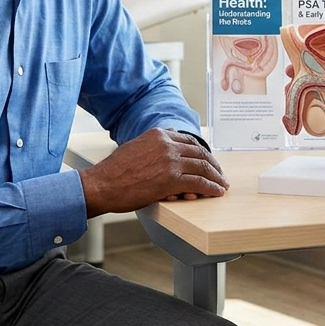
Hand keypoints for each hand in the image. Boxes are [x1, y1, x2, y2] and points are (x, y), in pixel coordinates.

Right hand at [78, 128, 227, 216]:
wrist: (102, 185)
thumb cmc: (115, 170)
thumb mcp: (135, 145)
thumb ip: (154, 140)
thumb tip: (171, 133)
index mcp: (158, 135)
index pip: (189, 141)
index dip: (203, 152)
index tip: (208, 160)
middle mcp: (167, 144)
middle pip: (199, 153)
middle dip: (213, 165)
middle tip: (220, 174)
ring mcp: (170, 161)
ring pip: (202, 167)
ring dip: (215, 178)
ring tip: (222, 185)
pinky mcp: (172, 179)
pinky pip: (199, 183)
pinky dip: (211, 188)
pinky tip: (216, 192)